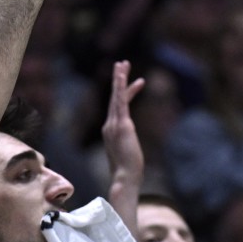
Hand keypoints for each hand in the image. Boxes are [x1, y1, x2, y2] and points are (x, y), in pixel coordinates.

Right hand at [103, 59, 145, 178]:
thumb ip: (126, 148)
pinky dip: (121, 87)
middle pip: (114, 98)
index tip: (133, 83)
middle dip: (118, 80)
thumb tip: (130, 151)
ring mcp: (114, 124)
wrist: (124, 178)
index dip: (124, 94)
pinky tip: (123, 75)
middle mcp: (109, 126)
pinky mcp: (122, 125)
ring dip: (119, 78)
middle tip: (122, 63)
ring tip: (123, 63)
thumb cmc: (127, 172)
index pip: (117, 108)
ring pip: (116, 96)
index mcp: (110, 132)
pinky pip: (120, 101)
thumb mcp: (127, 156)